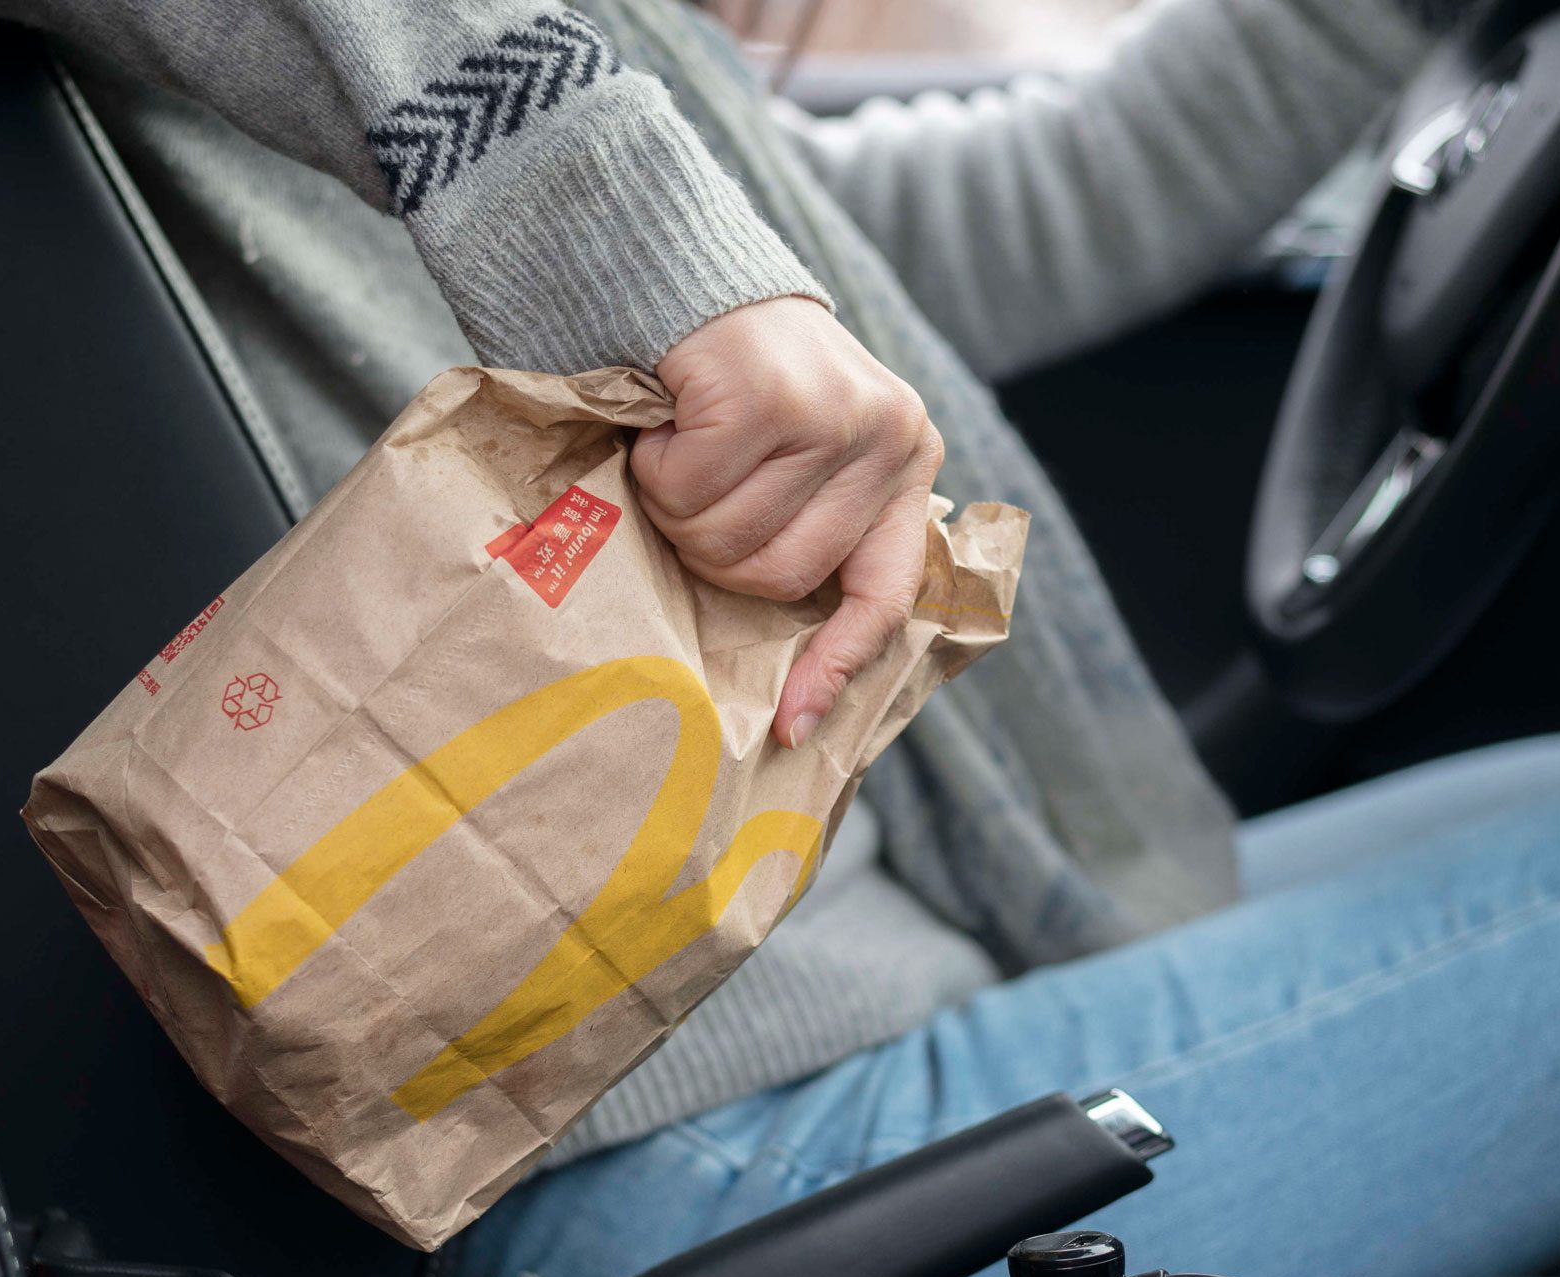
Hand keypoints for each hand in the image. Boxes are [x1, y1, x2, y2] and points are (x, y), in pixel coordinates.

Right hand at [633, 297, 943, 747]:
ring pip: (724, 538)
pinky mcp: (768, 397)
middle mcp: (888, 438)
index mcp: (905, 460)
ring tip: (681, 448)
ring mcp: (833, 416)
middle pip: (779, 578)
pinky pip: (685, 489)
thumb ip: (821, 521)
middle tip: (690, 493)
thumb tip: (798, 670)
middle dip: (712, 552)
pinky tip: (669, 415)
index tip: (792, 726)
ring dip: (675, 505)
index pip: (884, 593)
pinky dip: (654, 463)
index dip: (835, 665)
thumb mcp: (806, 450)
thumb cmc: (738, 380)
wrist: (687, 266)